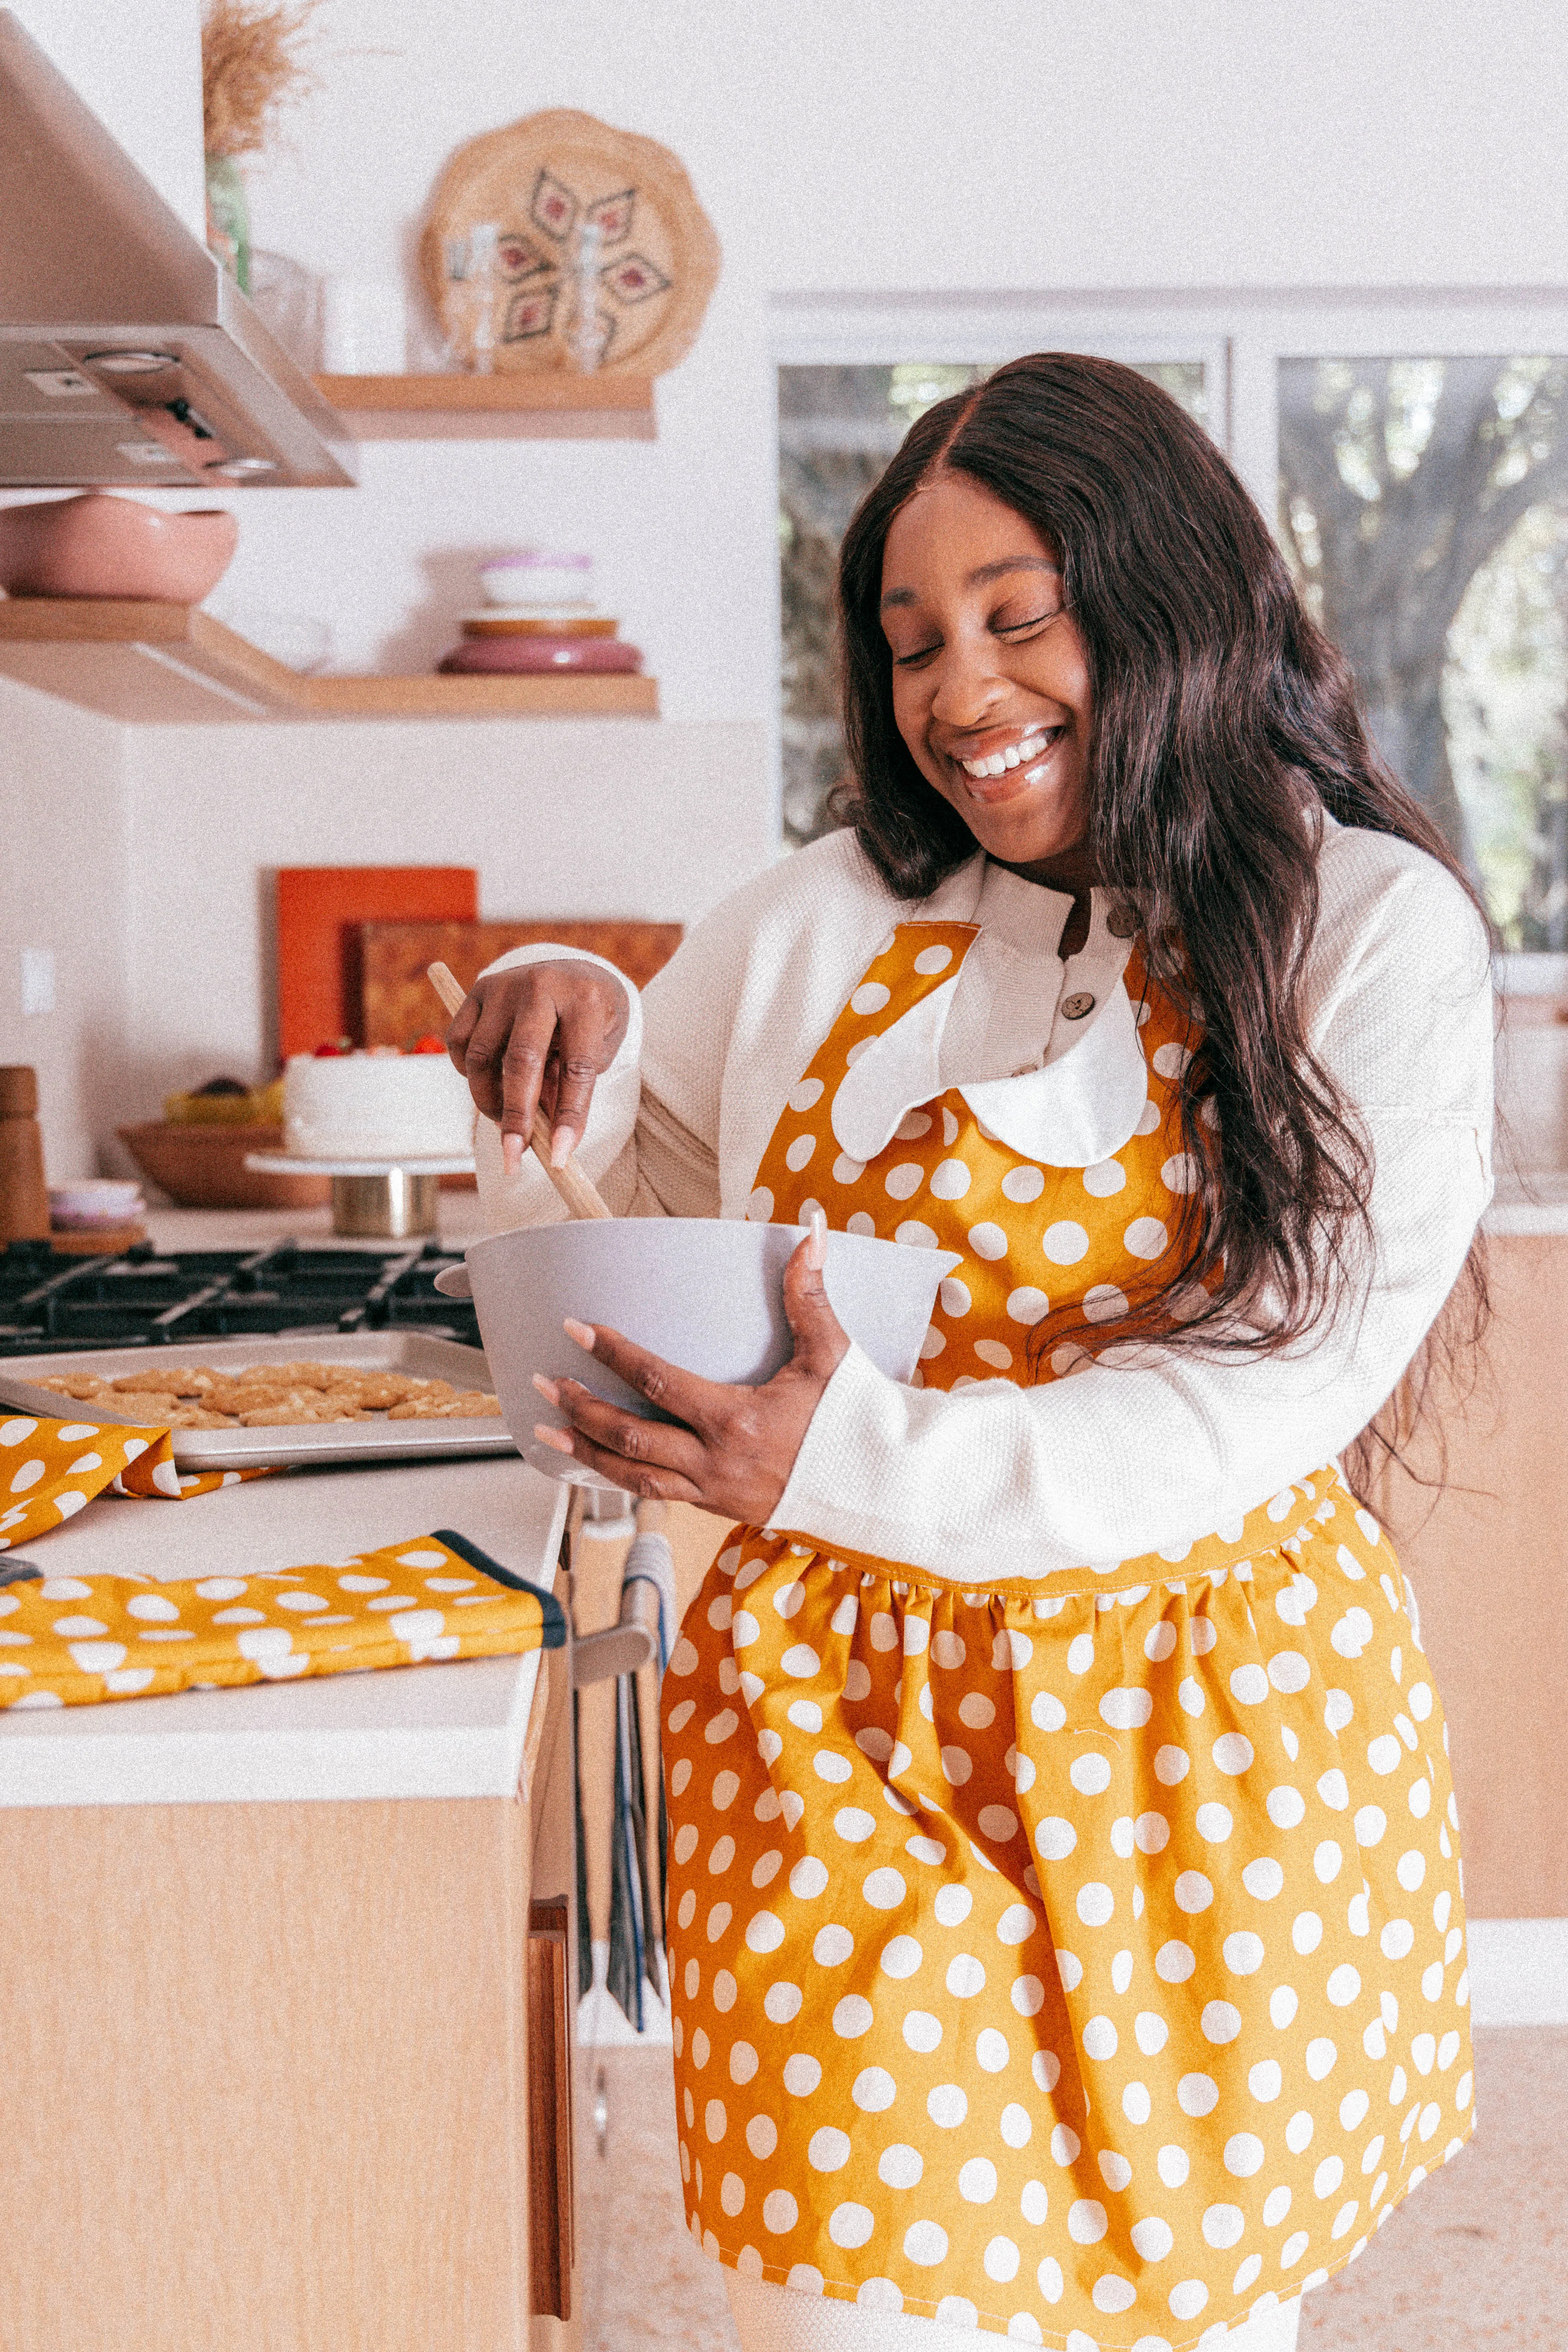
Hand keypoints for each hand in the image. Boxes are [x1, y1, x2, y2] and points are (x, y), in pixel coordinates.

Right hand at [445, 959, 628, 1174]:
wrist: (577, 974)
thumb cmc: (592, 1023)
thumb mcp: (598, 1052)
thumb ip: (570, 1088)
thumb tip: (543, 1139)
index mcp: (586, 1000)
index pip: (577, 1068)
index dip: (569, 1117)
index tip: (561, 1157)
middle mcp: (542, 986)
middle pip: (521, 1061)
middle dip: (517, 1116)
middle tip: (515, 1156)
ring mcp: (505, 986)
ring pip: (481, 1057)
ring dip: (490, 1101)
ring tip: (507, 1121)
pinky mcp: (477, 991)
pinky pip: (459, 1044)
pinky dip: (469, 1075)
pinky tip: (489, 1084)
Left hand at [531, 1226, 851, 1518]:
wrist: (879, 1488)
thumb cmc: (856, 1421)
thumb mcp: (833, 1354)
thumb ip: (810, 1294)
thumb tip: (810, 1231)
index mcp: (737, 1418)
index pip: (657, 1381)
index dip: (612, 1353)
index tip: (576, 1328)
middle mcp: (717, 1461)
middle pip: (630, 1436)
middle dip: (579, 1408)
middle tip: (542, 1380)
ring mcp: (714, 1490)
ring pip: (633, 1475)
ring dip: (585, 1453)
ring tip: (546, 1431)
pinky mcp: (717, 1507)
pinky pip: (655, 1493)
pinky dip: (620, 1476)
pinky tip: (596, 1462)